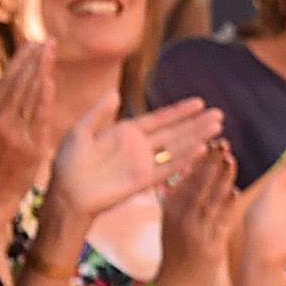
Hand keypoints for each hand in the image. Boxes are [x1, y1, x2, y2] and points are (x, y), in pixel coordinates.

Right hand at [0, 39, 58, 208]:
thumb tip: (7, 83)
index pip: (6, 81)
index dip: (19, 61)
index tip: (32, 44)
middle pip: (18, 83)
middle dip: (32, 60)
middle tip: (47, 41)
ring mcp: (14, 134)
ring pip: (28, 96)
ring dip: (40, 71)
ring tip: (50, 51)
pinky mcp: (30, 147)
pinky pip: (37, 119)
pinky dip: (42, 99)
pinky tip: (48, 82)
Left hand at [48, 97, 214, 230]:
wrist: (66, 193)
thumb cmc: (68, 163)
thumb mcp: (80, 132)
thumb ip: (99, 113)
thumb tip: (114, 91)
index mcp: (126, 133)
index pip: (159, 119)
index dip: (179, 111)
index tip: (199, 102)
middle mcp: (140, 147)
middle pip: (174, 132)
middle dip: (196, 123)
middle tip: (218, 114)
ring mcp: (144, 163)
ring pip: (176, 148)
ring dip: (197, 137)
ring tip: (217, 128)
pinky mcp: (144, 180)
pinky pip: (169, 168)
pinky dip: (185, 159)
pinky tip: (201, 149)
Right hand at [152, 138, 243, 285]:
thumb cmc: (179, 256)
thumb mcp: (176, 223)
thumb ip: (187, 201)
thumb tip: (199, 176)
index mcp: (170, 210)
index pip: (185, 179)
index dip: (197, 159)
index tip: (209, 140)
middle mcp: (179, 218)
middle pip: (196, 184)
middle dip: (209, 162)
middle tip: (221, 141)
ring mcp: (194, 232)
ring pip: (208, 200)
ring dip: (220, 178)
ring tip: (230, 158)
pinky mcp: (208, 246)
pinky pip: (219, 223)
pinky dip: (227, 207)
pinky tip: (235, 192)